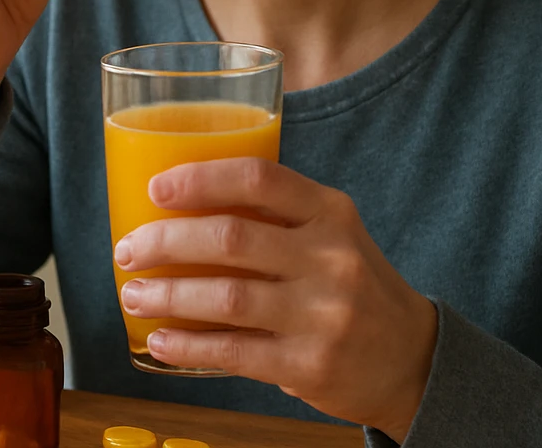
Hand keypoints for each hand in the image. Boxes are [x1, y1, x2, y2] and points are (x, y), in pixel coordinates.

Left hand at [113, 158, 437, 440]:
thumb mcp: (332, 235)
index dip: (201, 178)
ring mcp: (323, 314)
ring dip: (167, 295)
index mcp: (331, 212)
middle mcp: (331, 258)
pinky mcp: (310, 365)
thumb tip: (179, 209)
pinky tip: (161, 340)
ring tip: (133, 294)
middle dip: (166, 242)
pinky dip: (188, 345)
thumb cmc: (352, 285)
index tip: (157, 188)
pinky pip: (233, 351)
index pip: (260, 177)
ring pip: (225, 296)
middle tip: (129, 249)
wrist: (412, 357)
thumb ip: (276, 218)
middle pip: (231, 237)